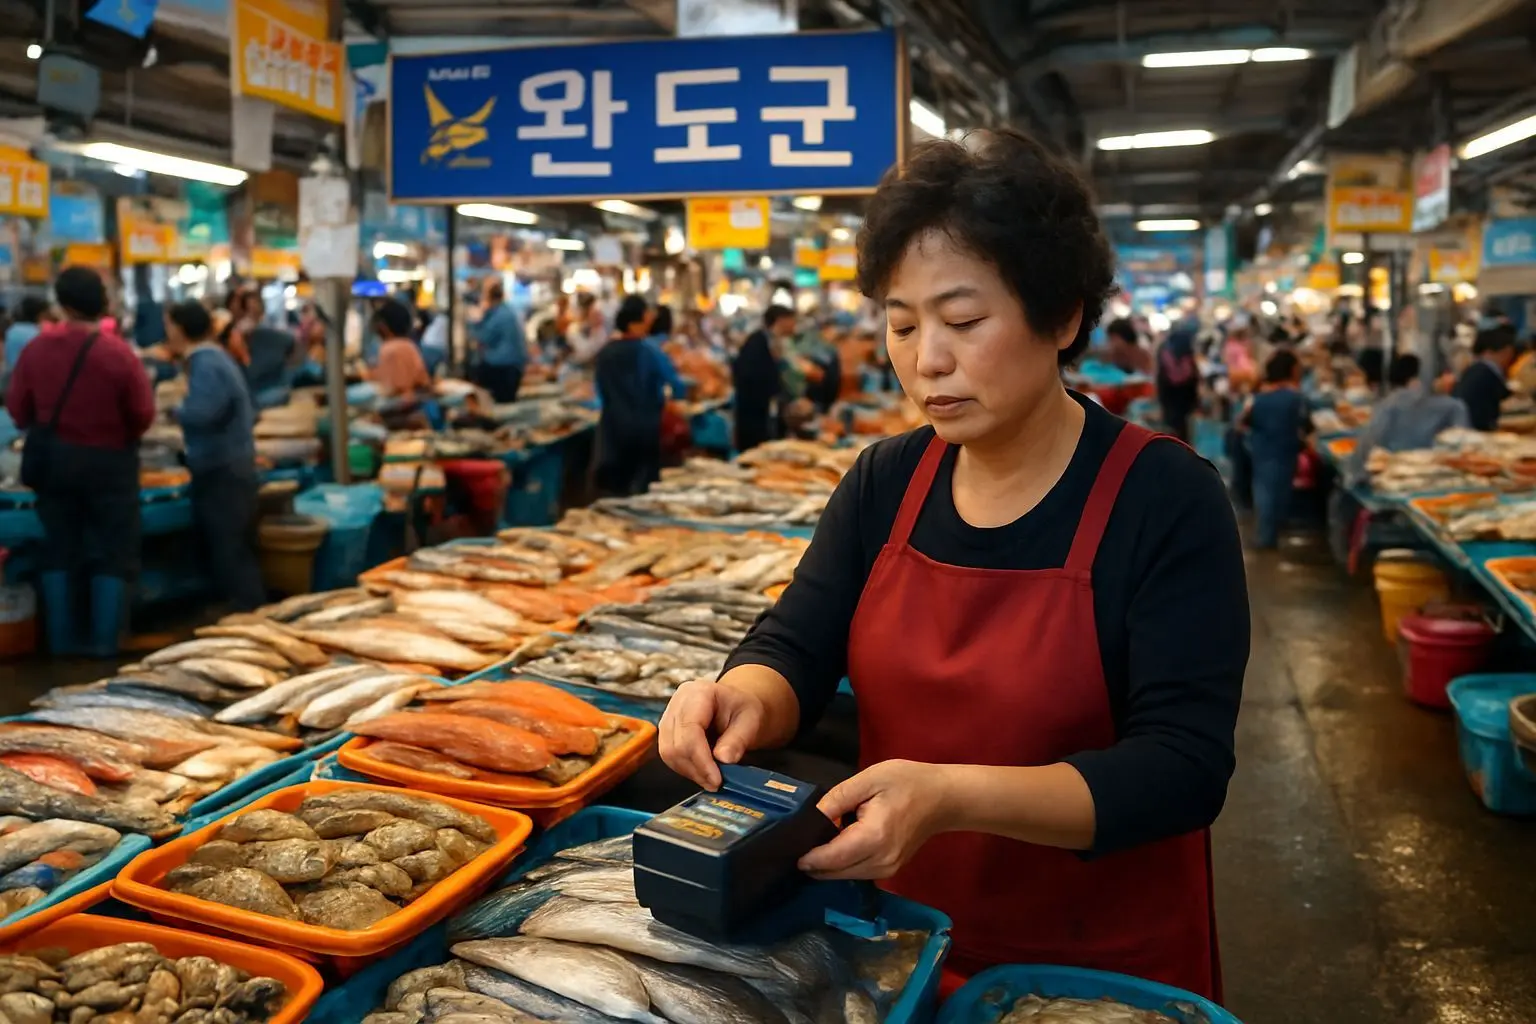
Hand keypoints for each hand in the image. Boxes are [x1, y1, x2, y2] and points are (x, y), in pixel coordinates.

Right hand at [658, 679, 766, 790]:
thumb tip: (724, 759)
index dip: (701, 759)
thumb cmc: (743, 710)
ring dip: (690, 772)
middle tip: (716, 783)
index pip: (690, 729)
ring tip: (712, 779)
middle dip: (696, 769)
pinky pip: (670, 756)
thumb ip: (738, 740)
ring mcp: (669, 717)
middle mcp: (677, 703)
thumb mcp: (750, 721)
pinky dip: (686, 769)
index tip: (716, 779)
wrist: (737, 708)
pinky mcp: (667, 732)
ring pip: (668, 753)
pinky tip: (703, 771)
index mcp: (698, 693)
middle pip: (675, 744)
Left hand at [798, 760, 954, 879]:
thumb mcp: (869, 779)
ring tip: (813, 843)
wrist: (943, 798)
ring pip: (844, 877)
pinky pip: (856, 873)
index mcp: (873, 838)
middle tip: (795, 844)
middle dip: (813, 862)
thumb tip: (812, 818)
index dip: (806, 857)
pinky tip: (833, 847)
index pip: (830, 858)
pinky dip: (841, 865)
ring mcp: (887, 870)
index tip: (788, 847)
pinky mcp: (890, 871)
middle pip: (834, 873)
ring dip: (826, 865)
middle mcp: (880, 862)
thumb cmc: (907, 782)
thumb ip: (837, 798)